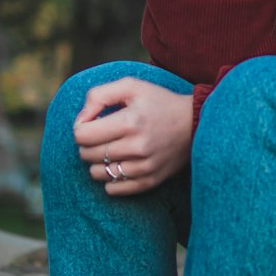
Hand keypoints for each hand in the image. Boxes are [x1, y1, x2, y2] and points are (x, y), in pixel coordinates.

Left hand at [73, 78, 193, 194]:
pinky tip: (119, 164)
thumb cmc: (159, 102)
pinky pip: (112, 189)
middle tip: (101, 136)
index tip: (92, 123)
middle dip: (87, 144)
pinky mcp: (149, 181)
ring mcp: (144, 167)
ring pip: (97, 174)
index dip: (80, 128)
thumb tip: (80, 120)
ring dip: (97, 162)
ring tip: (110, 150)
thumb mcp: (131, 86)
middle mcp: (137, 147)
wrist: (195, 124)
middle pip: (87, 155)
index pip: (82, 135)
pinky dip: (109, 178)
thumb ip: (98, 96)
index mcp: (130, 122)